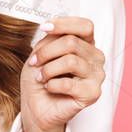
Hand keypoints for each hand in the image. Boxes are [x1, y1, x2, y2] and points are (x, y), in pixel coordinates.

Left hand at [20, 16, 105, 131]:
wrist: (36, 107)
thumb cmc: (40, 79)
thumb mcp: (41, 52)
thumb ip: (51, 38)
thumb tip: (52, 26)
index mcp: (86, 44)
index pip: (85, 26)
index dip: (64, 24)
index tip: (44, 27)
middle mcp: (96, 58)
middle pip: (72, 42)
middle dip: (46, 52)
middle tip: (34, 63)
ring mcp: (97, 76)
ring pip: (70, 61)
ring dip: (48, 69)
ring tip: (40, 77)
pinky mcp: (93, 94)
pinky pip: (69, 83)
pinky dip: (52, 85)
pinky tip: (49, 88)